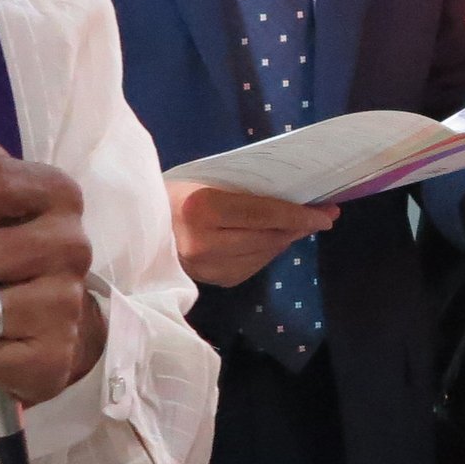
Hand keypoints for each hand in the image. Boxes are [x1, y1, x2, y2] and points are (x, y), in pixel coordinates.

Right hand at [166, 180, 338, 287]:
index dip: (299, 215)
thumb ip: (242, 192)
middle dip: (299, 228)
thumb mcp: (204, 181)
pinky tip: (270, 240)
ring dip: (284, 240)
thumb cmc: (173, 195)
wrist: (136, 228)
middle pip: (268, 237)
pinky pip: (252, 266)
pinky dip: (266, 252)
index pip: (264, 214)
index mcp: (201, 209)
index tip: (327, 213)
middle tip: (321, 217)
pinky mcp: (213, 282)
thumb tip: (291, 198)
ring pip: (264, 255)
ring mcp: (207, 268)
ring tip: (298, 226)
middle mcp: (204, 243)